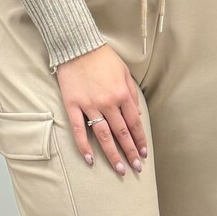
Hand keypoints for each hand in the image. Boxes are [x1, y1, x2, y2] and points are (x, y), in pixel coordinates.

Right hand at [55, 43, 147, 175]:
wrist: (77, 46)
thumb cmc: (102, 58)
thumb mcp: (124, 72)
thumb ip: (132, 94)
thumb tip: (137, 114)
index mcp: (122, 94)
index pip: (134, 123)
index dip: (139, 140)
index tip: (143, 153)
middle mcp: (108, 103)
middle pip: (122, 133)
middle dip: (130, 152)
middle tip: (136, 168)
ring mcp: (90, 105)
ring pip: (104, 136)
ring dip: (113, 155)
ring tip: (120, 170)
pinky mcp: (73, 105)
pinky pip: (80, 129)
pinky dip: (84, 146)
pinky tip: (90, 159)